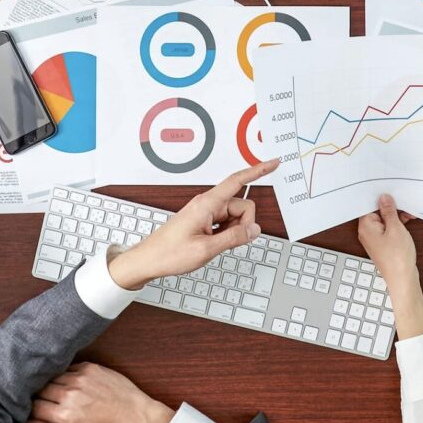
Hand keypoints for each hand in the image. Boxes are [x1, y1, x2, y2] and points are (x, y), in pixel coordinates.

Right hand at [28, 362, 173, 422]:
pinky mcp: (88, 367)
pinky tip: (75, 385)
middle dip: (40, 396)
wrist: (133, 413)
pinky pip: (67, 369)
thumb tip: (26, 422)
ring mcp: (79, 378)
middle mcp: (69, 394)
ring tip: (64, 393)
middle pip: (39, 389)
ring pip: (52, 377)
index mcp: (64, 415)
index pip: (32, 406)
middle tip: (49, 402)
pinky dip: (67, 376)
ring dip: (53, 385)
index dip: (31, 408)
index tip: (34, 410)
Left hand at [108, 159, 279, 288]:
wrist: (149, 260)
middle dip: (243, 225)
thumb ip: (234, 238)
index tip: (273, 163)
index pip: (237, 181)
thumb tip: (254, 230)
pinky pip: (227, 224)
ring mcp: (206, 212)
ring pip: (236, 217)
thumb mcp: (206, 249)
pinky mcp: (205, 220)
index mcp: (207, 203)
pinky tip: (214, 244)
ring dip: (233, 232)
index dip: (258, 171)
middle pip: (242, 206)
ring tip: (214, 244)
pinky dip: (226, 234)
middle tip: (227, 242)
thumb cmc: (170, 253)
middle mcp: (208, 204)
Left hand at [358, 194, 422, 339]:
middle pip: (376, 213)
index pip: (369, 205)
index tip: (392, 196)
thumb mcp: (395, 227)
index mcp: (366, 226)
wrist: (402, 278)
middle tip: (404, 209)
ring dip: (395, 217)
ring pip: (384, 221)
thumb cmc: (397, 257)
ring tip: (408, 218)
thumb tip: (384, 199)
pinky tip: (406, 225)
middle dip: (391, 209)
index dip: (381, 200)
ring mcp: (374, 239)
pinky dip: (396, 226)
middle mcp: (367, 232)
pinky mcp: (382, 244)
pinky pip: (387, 230)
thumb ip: (389, 211)